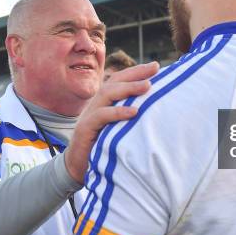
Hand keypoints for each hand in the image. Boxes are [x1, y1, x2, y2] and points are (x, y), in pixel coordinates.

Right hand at [65, 62, 158, 183]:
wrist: (77, 168)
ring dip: (128, 88)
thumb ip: (130, 118)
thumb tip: (158, 109)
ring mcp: (89, 115)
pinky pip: (101, 116)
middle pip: (114, 81)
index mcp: (105, 103)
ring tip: (148, 86)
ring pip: (107, 94)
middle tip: (155, 68)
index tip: (156, 66)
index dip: (136, 71)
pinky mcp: (84, 129)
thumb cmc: (102, 147)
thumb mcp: (118, 129)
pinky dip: (117, 112)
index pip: (119, 80)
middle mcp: (96, 104)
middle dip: (135, 73)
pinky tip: (133, 112)